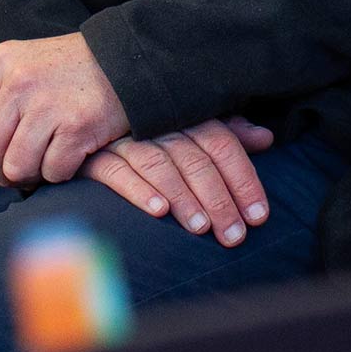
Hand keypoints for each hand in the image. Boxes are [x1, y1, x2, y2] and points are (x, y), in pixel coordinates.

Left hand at [0, 32, 128, 192]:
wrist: (128, 60)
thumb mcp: (28, 67)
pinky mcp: (76, 126)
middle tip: (18, 178)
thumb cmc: (74, 72)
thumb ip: (0, 106)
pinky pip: (52, 172)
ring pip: (17, 167)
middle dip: (0, 174)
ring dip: (31, 177)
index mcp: (1, 62)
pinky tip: (71, 157)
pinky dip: (61, 173)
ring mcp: (47, 104)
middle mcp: (19, 81)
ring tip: (45, 167)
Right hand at [80, 118, 277, 244]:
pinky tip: (157, 211)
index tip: (258, 216)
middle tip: (233, 235)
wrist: (84, 124)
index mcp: (185, 116)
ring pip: (160, 166)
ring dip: (183, 197)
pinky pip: (116, 171)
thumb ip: (227, 133)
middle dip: (218, 199)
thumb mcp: (189, 128)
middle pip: (194, 158)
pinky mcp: (94, 156)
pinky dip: (138, 190)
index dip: (243, 179)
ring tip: (200, 228)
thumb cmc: (148, 132)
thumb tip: (265, 137)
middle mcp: (156, 125)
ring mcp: (124, 139)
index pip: (222, 144)